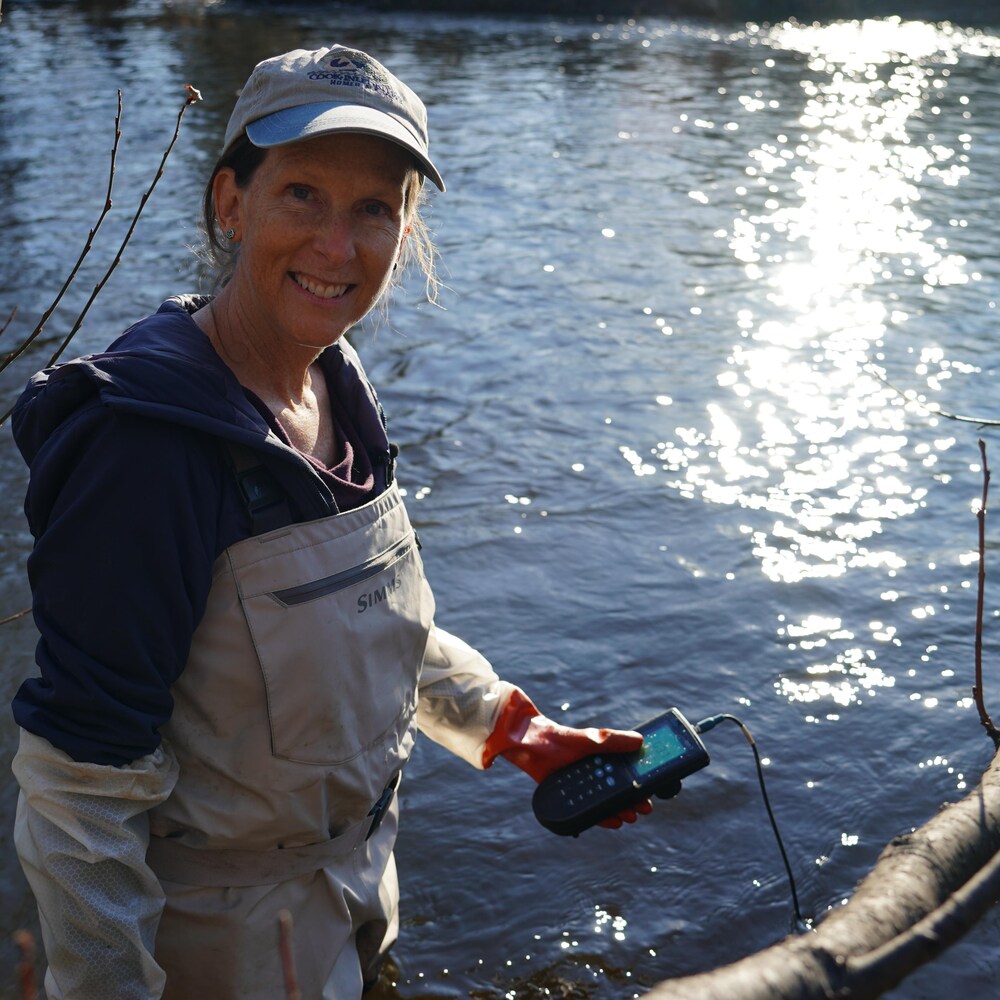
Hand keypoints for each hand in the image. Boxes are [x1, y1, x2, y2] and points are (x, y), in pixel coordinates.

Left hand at [483, 688, 655, 827]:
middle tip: (644, 809)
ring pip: (606, 802)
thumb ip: (613, 740)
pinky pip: (589, 811)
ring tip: (630, 817)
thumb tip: (640, 741)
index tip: (652, 791)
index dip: (639, 783)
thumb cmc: (561, 739)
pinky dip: (602, 818)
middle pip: (618, 791)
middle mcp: (594, 774)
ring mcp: (583, 787)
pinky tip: (612, 822)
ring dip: (620, 811)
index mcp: (602, 759)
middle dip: (633, 801)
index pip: (626, 773)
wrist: (530, 747)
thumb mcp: (591, 739)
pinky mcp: (571, 798)